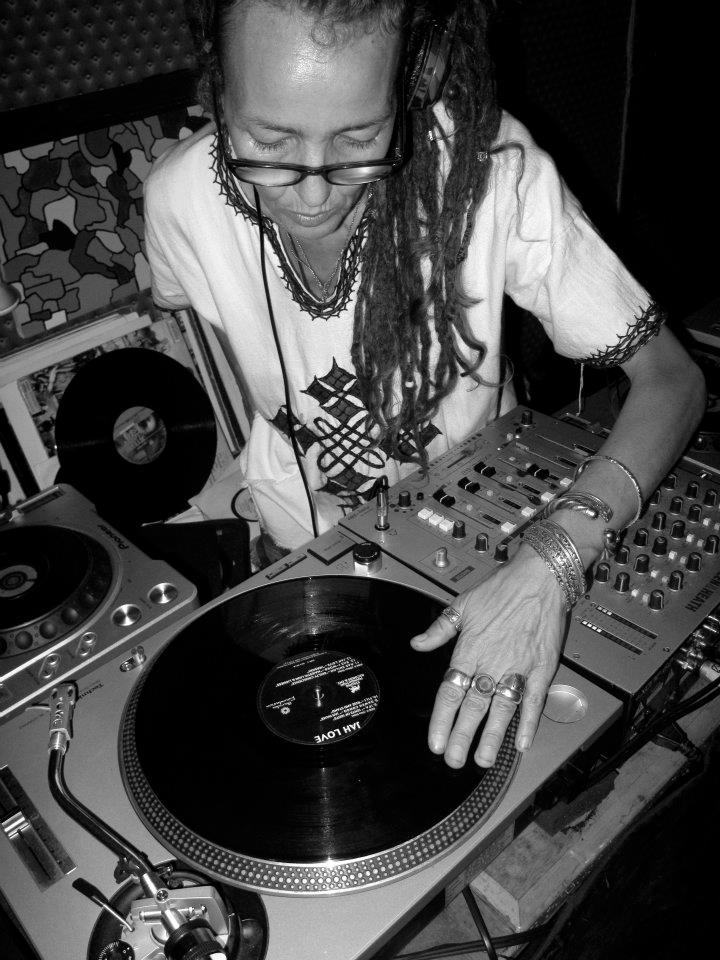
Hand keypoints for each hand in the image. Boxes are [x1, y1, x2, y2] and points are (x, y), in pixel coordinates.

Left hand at [410, 544, 565, 767]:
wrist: (540, 576)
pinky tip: (522, 743)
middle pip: (474, 706)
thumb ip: (439, 629)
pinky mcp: (542, 668)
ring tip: (483, 760)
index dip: (442, 719)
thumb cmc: (502, 587)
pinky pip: (534, 700)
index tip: (435, 741)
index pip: (450, 691)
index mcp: (470, 648)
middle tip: (454, 760)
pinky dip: (528, 723)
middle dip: (462, 737)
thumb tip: (417, 643)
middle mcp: (492, 661)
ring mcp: (519, 666)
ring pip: (502, 709)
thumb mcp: (462, 604)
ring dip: (492, 737)